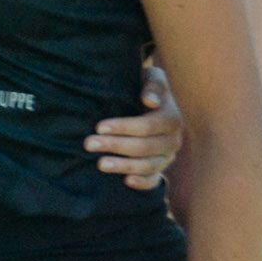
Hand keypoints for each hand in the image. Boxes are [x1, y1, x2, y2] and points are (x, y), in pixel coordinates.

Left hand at [97, 64, 183, 193]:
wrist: (148, 100)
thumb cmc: (144, 86)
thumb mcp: (151, 77)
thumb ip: (153, 85)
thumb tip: (150, 100)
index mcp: (172, 119)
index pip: (147, 126)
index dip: (123, 127)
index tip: (99, 126)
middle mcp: (173, 140)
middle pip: (144, 147)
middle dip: (115, 145)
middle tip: (88, 143)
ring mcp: (167, 156)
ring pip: (148, 165)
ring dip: (124, 166)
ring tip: (100, 164)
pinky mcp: (159, 168)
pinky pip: (154, 180)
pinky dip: (143, 183)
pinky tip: (126, 181)